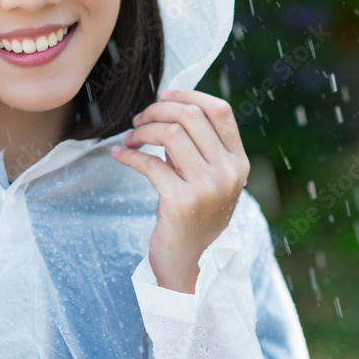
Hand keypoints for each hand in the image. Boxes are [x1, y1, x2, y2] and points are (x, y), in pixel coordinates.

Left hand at [110, 89, 249, 293]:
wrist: (188, 264)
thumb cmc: (191, 217)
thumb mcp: (205, 179)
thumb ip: (196, 147)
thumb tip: (167, 108)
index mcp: (238, 163)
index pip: (220, 111)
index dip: (189, 94)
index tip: (163, 94)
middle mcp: (228, 172)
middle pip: (191, 116)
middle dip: (157, 110)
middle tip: (138, 120)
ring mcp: (207, 187)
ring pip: (170, 134)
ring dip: (142, 131)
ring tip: (130, 139)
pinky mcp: (181, 201)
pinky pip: (150, 163)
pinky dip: (129, 154)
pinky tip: (119, 154)